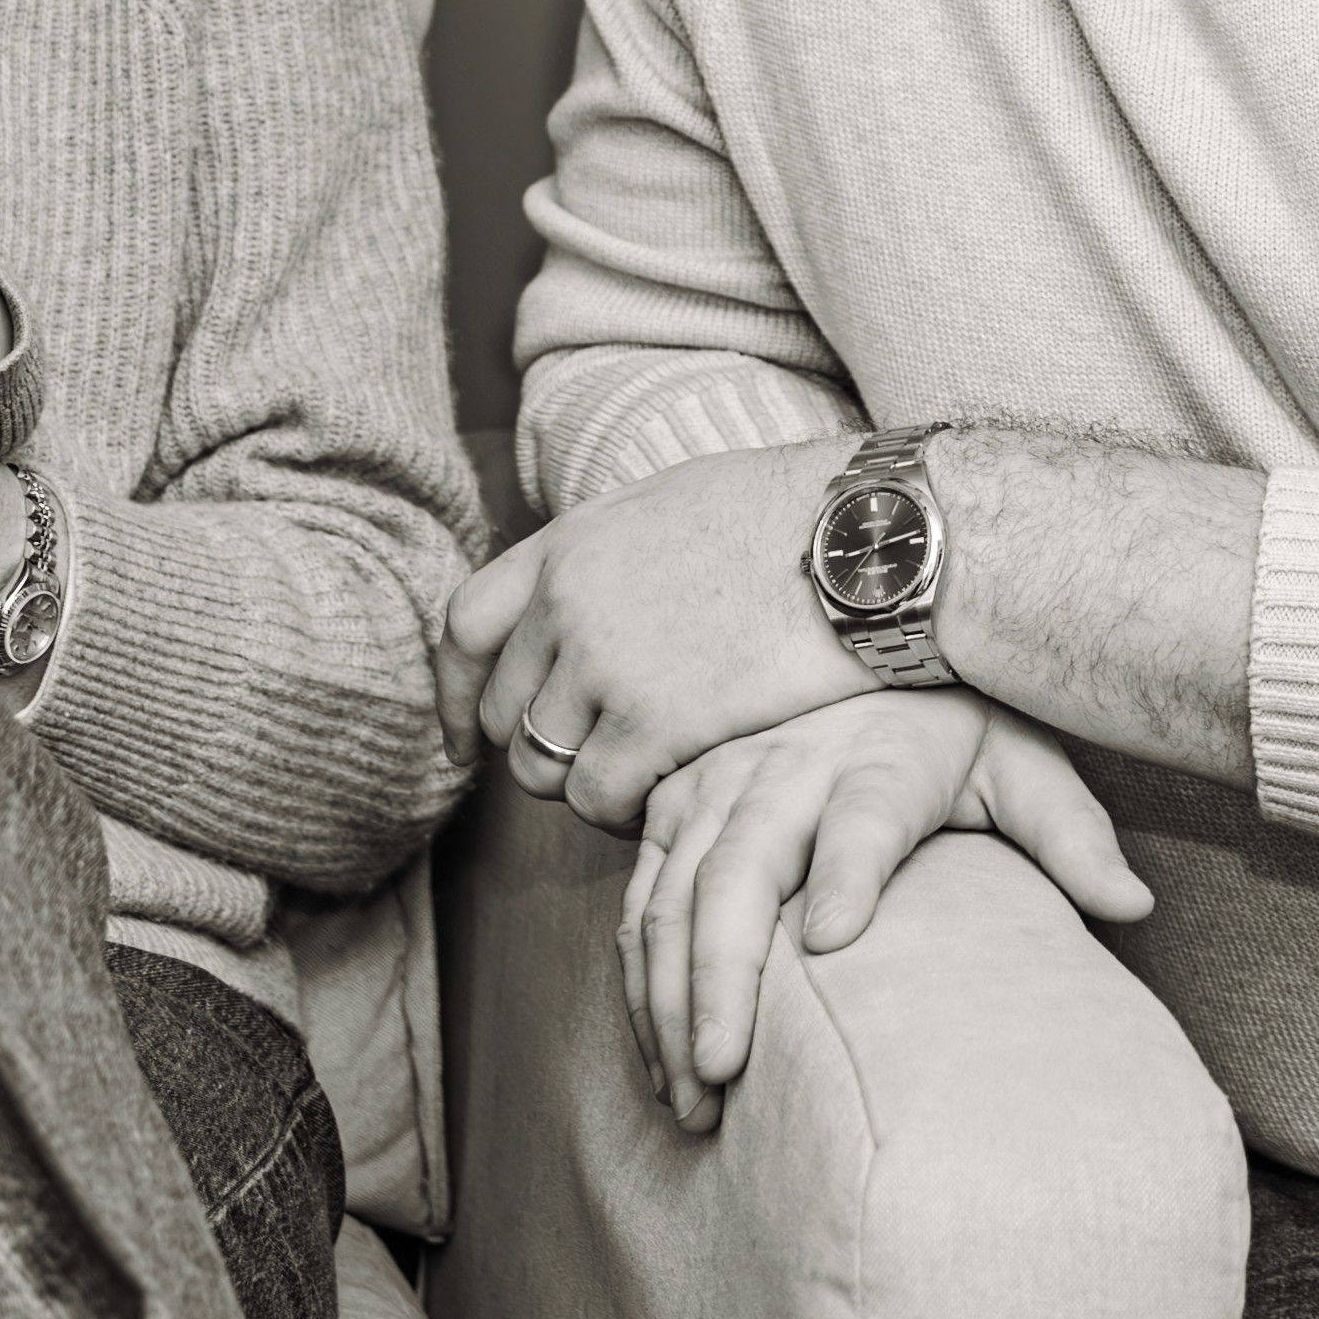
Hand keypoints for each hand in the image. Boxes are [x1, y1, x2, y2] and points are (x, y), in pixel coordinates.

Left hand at [435, 436, 867, 829]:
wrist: (862, 540)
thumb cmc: (793, 519)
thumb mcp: (672, 505)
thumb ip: (609, 556)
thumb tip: (585, 593)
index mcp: (568, 545)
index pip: (465, 628)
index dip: (457, 694)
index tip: (466, 739)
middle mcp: (567, 602)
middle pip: (505, 713)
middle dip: (540, 750)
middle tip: (596, 767)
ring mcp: (605, 662)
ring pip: (543, 767)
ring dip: (582, 787)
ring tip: (637, 785)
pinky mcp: (655, 720)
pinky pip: (599, 797)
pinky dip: (622, 813)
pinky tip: (664, 801)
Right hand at [618, 693, 1152, 1132]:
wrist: (869, 634)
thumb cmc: (956, 725)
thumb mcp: (1023, 761)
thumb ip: (1070, 833)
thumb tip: (1133, 904)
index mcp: (882, 755)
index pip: (865, 816)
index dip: (846, 869)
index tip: (831, 939)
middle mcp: (785, 766)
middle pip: (739, 865)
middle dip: (721, 971)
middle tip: (722, 1072)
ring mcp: (717, 785)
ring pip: (672, 893)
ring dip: (668, 997)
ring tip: (690, 1096)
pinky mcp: (675, 807)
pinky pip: (642, 899)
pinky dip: (640, 981)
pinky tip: (659, 1055)